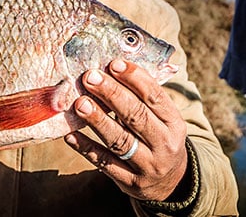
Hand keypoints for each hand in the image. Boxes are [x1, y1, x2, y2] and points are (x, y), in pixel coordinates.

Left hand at [64, 59, 187, 200]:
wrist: (170, 182)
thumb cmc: (158, 137)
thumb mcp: (163, 119)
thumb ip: (143, 97)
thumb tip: (113, 66)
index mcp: (174, 123)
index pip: (155, 97)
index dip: (134, 79)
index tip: (113, 63)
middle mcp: (164, 145)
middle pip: (136, 116)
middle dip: (112, 94)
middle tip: (90, 77)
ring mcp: (147, 165)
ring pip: (120, 140)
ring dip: (98, 120)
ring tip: (80, 103)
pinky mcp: (129, 182)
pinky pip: (104, 163)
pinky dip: (86, 148)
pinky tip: (71, 134)